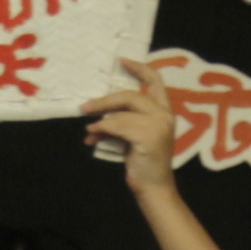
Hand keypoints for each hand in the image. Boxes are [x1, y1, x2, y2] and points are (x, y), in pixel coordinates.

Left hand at [86, 56, 179, 189]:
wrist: (153, 189)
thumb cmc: (143, 163)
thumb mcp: (133, 136)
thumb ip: (122, 121)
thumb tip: (94, 117)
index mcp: (165, 111)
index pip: (156, 81)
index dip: (139, 68)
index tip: (122, 61)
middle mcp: (165, 115)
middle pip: (131, 95)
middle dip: (105, 100)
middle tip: (85, 107)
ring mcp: (159, 125)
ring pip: (122, 112)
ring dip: (100, 121)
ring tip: (89, 132)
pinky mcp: (150, 136)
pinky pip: (118, 126)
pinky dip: (101, 131)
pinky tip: (92, 138)